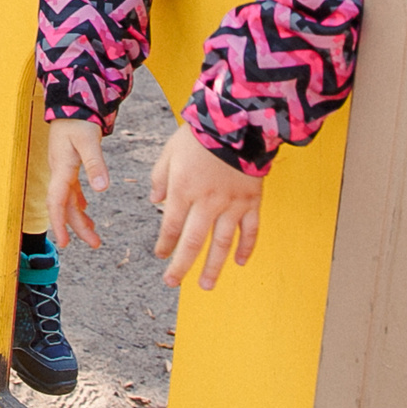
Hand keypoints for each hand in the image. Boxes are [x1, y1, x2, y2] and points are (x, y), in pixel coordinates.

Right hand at [44, 119, 107, 250]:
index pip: (56, 203)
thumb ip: (95, 165)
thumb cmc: (78, 120)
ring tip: (94, 234)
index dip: (59, 224)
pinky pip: (71, 191)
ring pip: (68, 200)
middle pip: (65, 207)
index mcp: (61, 169)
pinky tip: (86, 210)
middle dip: (77, 228)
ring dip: (79, 218)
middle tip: (95, 244)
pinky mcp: (67, 165)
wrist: (69, 103)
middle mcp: (59, 172)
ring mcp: (62, 169)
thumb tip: (102, 190)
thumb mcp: (89, 141)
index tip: (65, 243)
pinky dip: (78, 203)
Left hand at [149, 121, 263, 290]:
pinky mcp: (252, 201)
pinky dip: (247, 248)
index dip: (165, 244)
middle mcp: (207, 202)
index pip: (171, 226)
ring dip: (214, 267)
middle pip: (193, 242)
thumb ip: (160, 178)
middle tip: (172, 282)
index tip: (160, 255)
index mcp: (183, 190)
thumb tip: (155, 201)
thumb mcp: (169, 152)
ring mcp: (232, 204)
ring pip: (222, 243)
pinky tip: (241, 262)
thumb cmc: (199, 135)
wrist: (237, 121)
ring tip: (206, 286)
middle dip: (182, 265)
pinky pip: (250, 230)